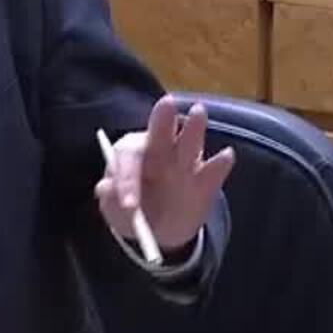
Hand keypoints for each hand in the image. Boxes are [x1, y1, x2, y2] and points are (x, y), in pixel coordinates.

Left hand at [95, 97, 235, 252]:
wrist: (160, 230)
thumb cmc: (131, 210)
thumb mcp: (115, 210)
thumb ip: (110, 200)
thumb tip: (107, 189)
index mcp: (132, 154)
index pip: (129, 156)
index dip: (128, 178)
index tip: (130, 206)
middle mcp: (160, 150)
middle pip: (161, 131)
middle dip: (163, 117)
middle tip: (166, 103)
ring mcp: (186, 162)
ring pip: (190, 141)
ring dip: (195, 127)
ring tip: (198, 112)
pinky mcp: (206, 179)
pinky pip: (214, 170)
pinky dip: (220, 162)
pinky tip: (226, 155)